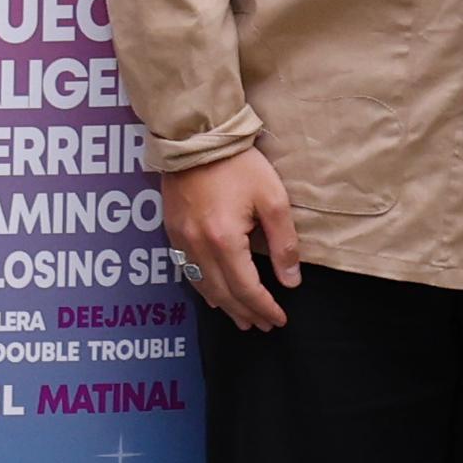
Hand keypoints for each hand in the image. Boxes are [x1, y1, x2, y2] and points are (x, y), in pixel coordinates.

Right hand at [160, 147, 302, 335]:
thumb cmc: (238, 164)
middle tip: (263, 325)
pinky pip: (188, 272)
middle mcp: (198, 247)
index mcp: (224, 241)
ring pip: (203, 287)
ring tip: (242, 318)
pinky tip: (215, 295)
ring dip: (225, 307)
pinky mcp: (172, 232)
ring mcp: (181, 241)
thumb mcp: (273, 199)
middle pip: (224, 295)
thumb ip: (284, 244)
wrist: (195, 137)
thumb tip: (291, 280)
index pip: (247, 289)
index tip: (279, 319)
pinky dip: (204, 289)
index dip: (265, 308)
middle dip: (246, 313)